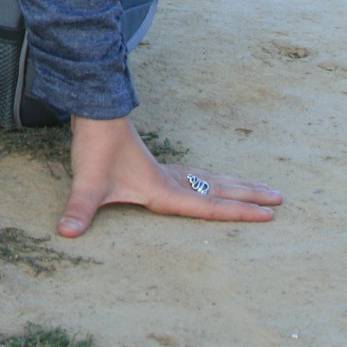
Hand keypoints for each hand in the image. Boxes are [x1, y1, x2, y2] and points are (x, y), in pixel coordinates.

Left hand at [58, 115, 282, 236]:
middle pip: (218, 189)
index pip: (209, 206)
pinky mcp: (155, 165)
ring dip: (235, 184)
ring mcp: (164, 171)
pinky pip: (195, 175)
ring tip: (261, 188)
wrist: (93, 113)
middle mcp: (170, 180)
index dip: (240, 212)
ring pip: (209, 179)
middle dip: (249, 196)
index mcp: (163, 190)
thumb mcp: (86, 184)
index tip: (270, 215)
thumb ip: (79, 210)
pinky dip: (212, 180)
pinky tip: (213, 181)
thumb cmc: (94, 148)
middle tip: (280, 198)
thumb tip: (65, 233)